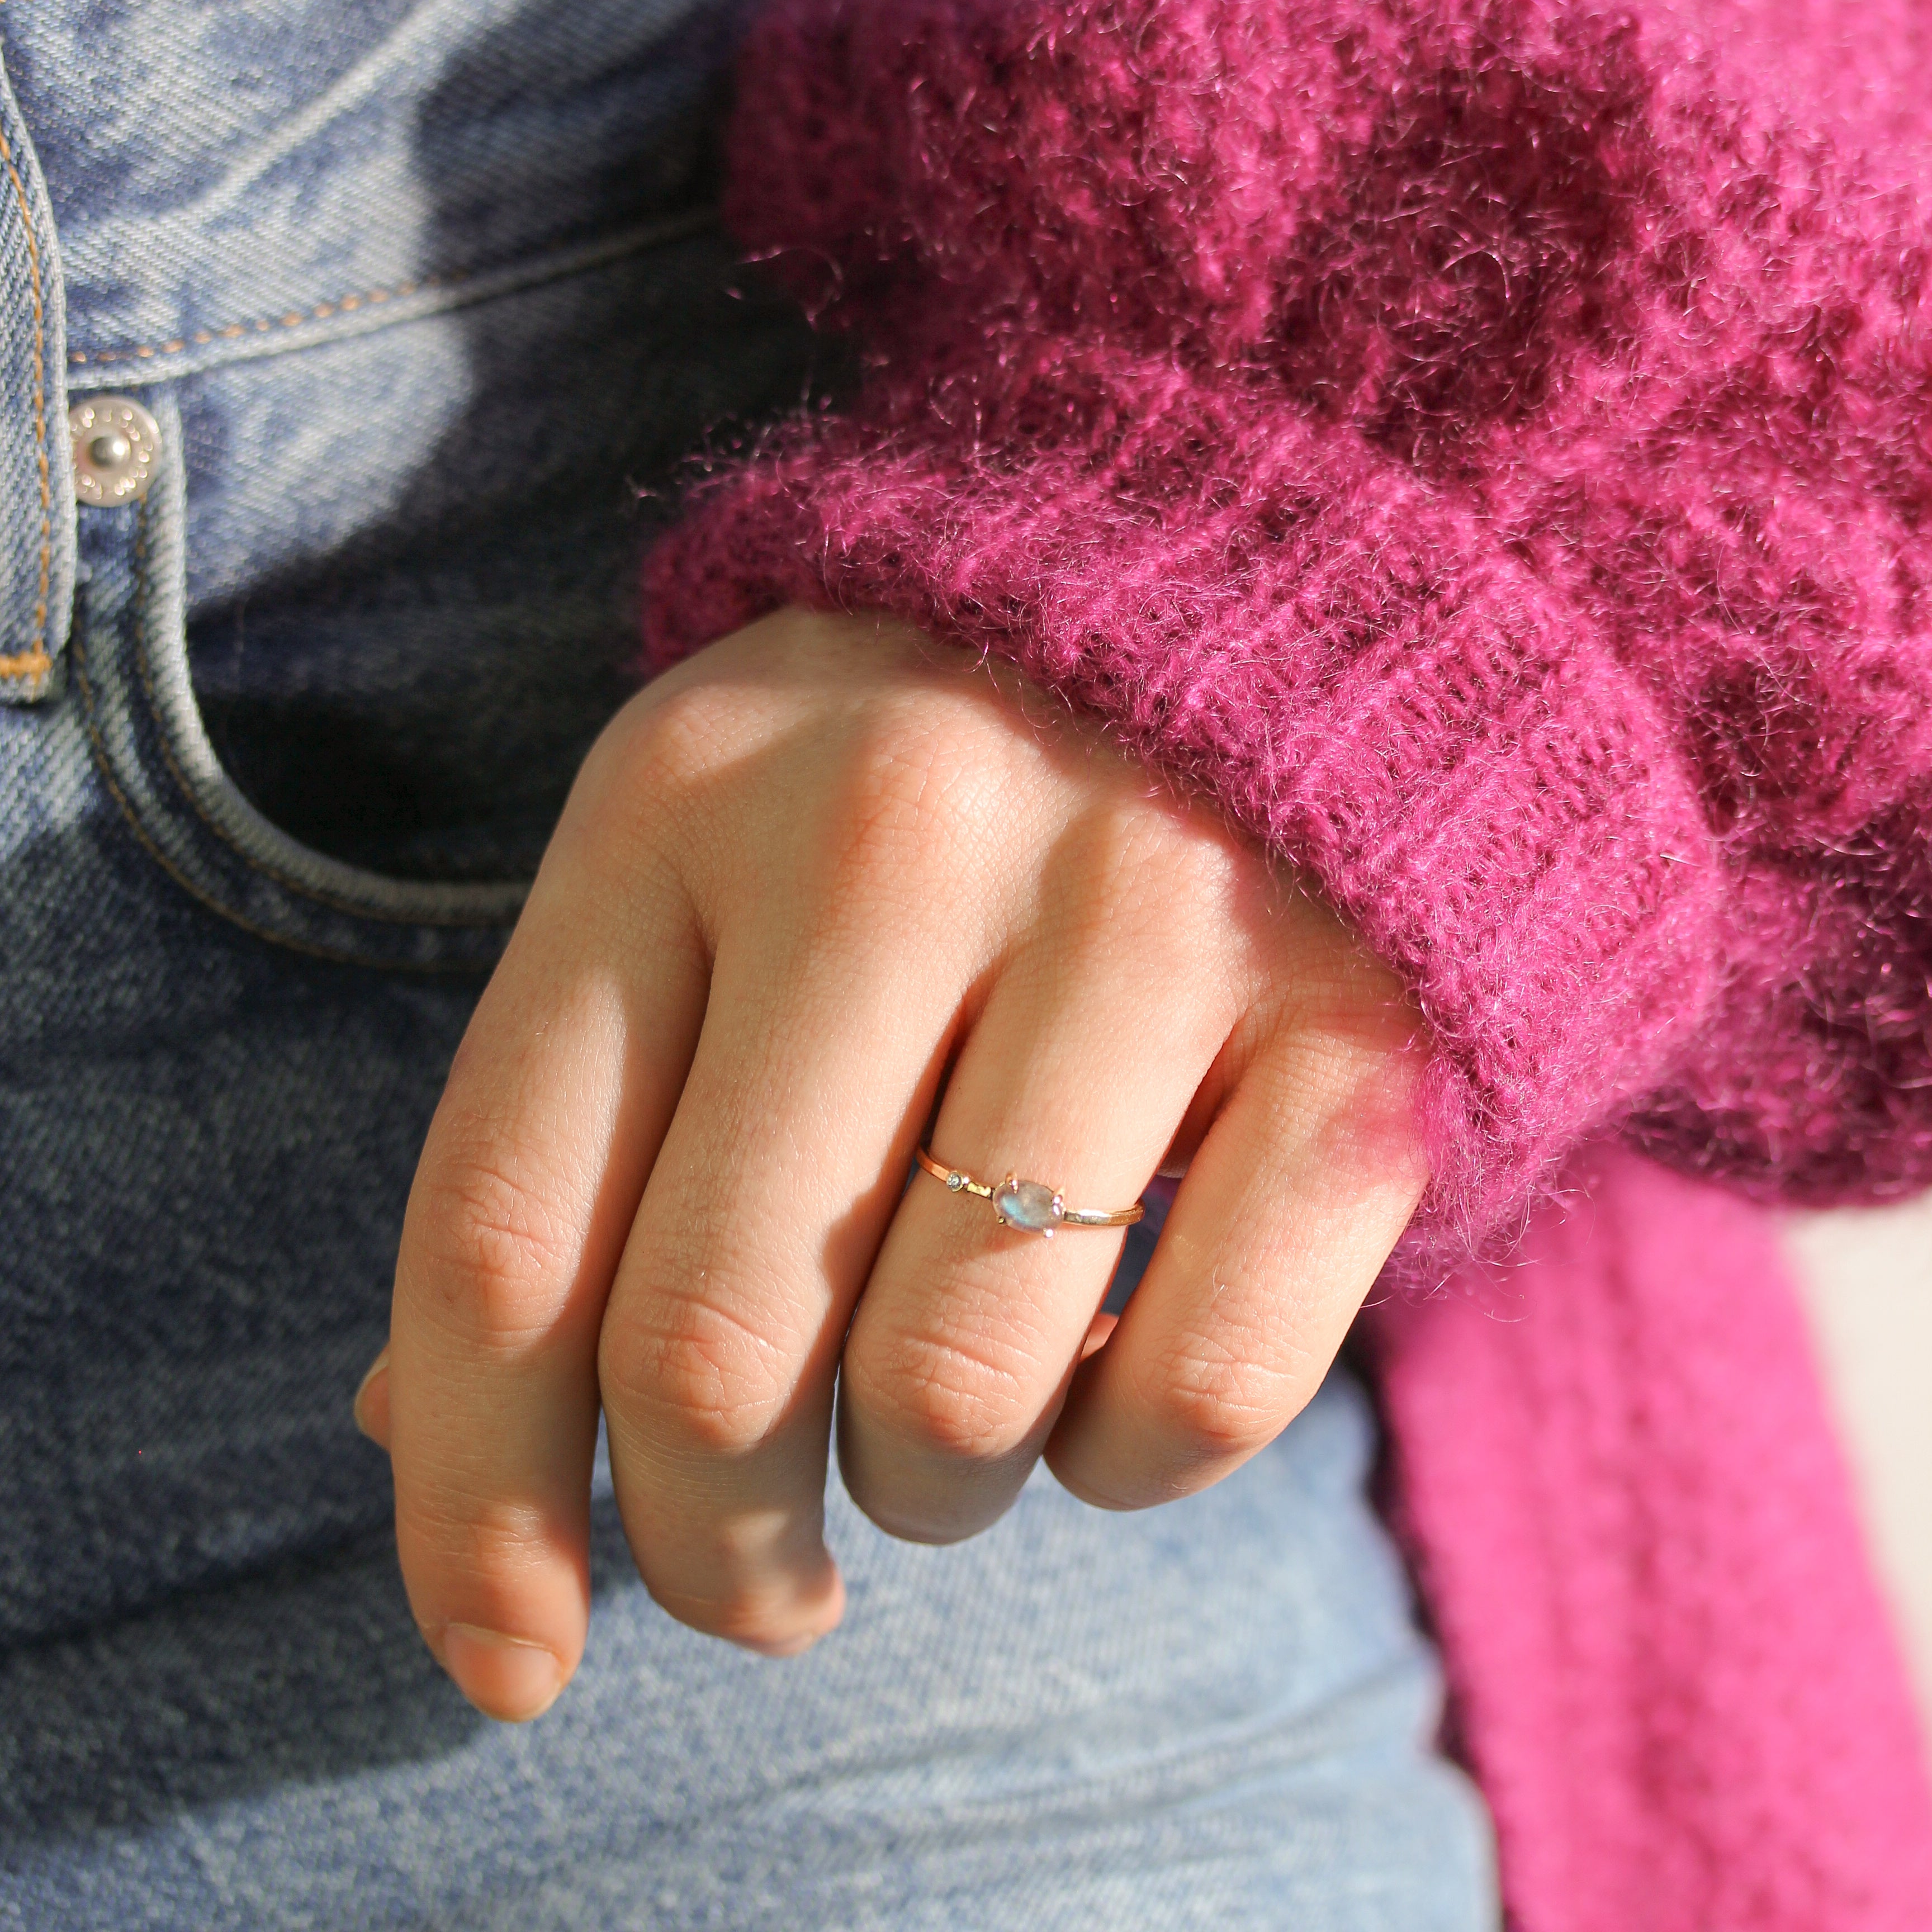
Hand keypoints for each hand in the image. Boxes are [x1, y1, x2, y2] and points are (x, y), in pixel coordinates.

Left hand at [357, 608, 1425, 1719]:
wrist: (1284, 584)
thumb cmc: (941, 772)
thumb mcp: (708, 865)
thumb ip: (579, 1120)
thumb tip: (417, 1425)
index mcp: (681, 801)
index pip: (507, 1230)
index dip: (475, 1500)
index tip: (507, 1658)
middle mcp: (897, 838)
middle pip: (714, 1349)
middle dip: (711, 1548)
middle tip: (756, 1580)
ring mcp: (1146, 917)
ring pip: (954, 1398)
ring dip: (924, 1491)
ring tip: (944, 1424)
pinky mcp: (1356, 1022)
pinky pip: (1195, 1395)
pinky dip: (1125, 1464)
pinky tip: (1104, 1380)